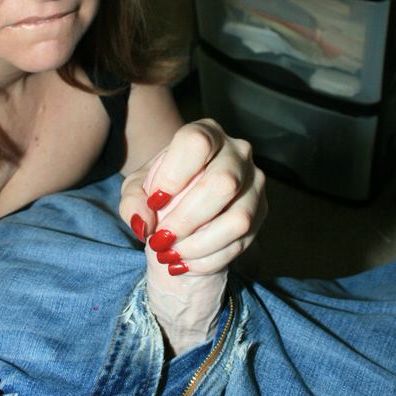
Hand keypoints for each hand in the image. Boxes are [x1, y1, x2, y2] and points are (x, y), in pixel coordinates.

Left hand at [121, 118, 266, 275]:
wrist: (187, 206)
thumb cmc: (162, 190)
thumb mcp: (137, 190)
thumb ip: (133, 202)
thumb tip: (144, 223)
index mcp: (206, 133)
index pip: (196, 143)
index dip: (173, 175)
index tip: (155, 201)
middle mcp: (237, 152)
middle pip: (222, 183)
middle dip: (186, 219)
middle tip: (160, 240)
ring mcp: (255, 182)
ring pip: (238, 219)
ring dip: (199, 245)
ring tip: (170, 255)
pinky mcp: (262, 211)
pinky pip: (242, 242)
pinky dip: (210, 259)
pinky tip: (186, 263)